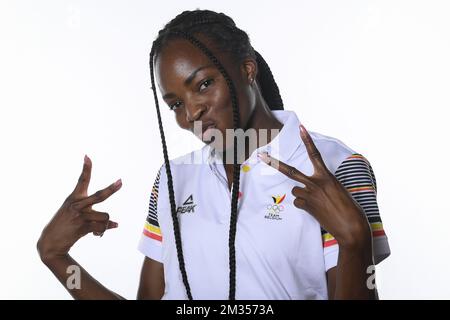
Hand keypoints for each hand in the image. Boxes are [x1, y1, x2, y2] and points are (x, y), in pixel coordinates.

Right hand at [37, 155, 120, 261]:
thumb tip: (116, 224)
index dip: (86, 168)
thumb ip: (95, 215)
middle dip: (111, 189)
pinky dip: (103, 231)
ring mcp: (79, 216)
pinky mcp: (81, 227)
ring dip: (105, 224)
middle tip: (120, 181)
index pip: (82, 180)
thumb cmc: (65, 225)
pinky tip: (98, 234)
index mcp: (74, 198)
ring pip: (105, 216)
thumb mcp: (75, 213)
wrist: (50, 242)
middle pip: (99, 196)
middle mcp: (77, 204)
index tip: (87, 156)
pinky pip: (101, 227)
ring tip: (97, 228)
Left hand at [258, 125, 370, 247]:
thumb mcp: (339, 189)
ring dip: (301, 194)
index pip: (315, 154)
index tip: (301, 128)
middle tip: (261, 156)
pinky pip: (298, 203)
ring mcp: (310, 195)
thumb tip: (313, 187)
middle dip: (274, 163)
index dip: (307, 140)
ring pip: (295, 190)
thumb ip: (324, 183)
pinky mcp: (307, 207)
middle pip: (289, 171)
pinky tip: (315, 210)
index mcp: (327, 176)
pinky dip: (304, 206)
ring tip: (315, 202)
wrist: (351, 227)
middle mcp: (316, 183)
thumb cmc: (350, 208)